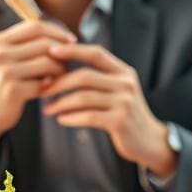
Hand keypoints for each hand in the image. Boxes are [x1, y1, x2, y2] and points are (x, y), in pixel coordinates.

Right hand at [0, 20, 74, 155]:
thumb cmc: (5, 83)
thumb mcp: (8, 58)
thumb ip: (29, 45)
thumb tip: (64, 38)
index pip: (35, 26)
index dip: (57, 32)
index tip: (72, 41)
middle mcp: (0, 53)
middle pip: (45, 44)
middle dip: (62, 53)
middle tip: (69, 64)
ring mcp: (5, 72)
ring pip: (47, 63)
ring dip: (60, 70)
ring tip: (61, 77)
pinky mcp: (13, 91)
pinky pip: (44, 84)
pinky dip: (52, 86)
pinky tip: (50, 90)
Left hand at [41, 43, 176, 176]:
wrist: (149, 140)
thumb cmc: (124, 113)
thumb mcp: (117, 89)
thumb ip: (98, 78)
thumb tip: (58, 69)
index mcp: (123, 71)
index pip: (96, 53)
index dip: (72, 51)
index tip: (50, 51)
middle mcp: (126, 83)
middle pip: (85, 76)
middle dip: (59, 82)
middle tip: (43, 90)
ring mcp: (124, 102)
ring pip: (84, 97)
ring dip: (61, 103)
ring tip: (48, 109)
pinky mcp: (120, 121)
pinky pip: (89, 117)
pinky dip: (71, 118)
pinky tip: (61, 120)